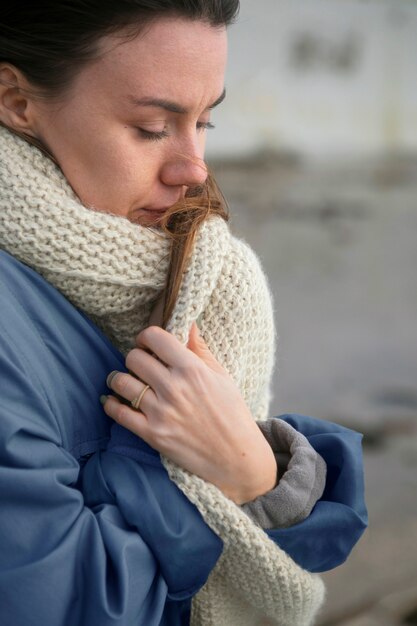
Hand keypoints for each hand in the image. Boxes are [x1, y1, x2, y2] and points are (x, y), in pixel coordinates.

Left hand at [102, 324, 277, 503]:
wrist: (236, 457)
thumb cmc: (232, 413)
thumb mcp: (221, 376)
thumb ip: (199, 349)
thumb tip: (187, 324)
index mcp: (191, 369)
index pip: (155, 337)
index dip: (147, 337)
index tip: (148, 344)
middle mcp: (173, 387)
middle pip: (134, 357)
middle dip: (135, 357)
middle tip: (140, 365)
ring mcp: (161, 412)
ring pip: (121, 381)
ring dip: (119, 378)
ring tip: (124, 381)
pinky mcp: (152, 434)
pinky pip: (118, 413)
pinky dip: (111, 404)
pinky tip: (114, 400)